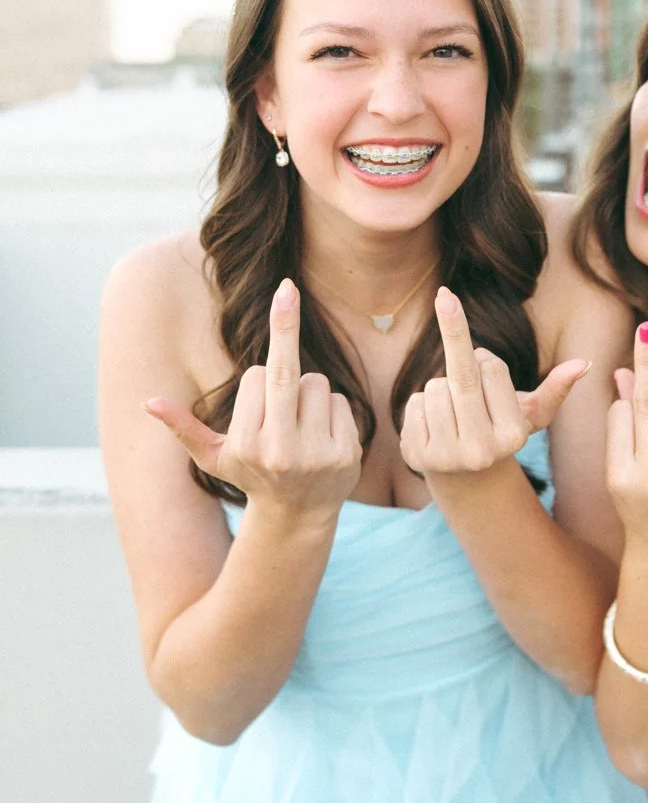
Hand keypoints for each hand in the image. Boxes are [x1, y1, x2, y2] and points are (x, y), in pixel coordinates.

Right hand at [144, 278, 362, 516]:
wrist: (297, 516)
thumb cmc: (250, 475)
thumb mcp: (212, 458)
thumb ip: (182, 428)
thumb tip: (145, 403)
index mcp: (246, 446)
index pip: (257, 378)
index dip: (258, 382)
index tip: (257, 402)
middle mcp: (281, 452)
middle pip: (285, 372)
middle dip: (284, 323)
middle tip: (286, 286)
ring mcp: (317, 454)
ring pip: (316, 384)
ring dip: (309, 393)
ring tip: (300, 425)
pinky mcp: (347, 455)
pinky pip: (341, 402)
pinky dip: (332, 410)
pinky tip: (323, 436)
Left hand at [399, 286, 589, 475]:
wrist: (466, 477)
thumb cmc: (500, 430)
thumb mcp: (531, 414)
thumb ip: (556, 389)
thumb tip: (583, 363)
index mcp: (513, 436)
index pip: (492, 368)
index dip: (485, 359)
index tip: (486, 368)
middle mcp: (481, 451)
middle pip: (462, 375)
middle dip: (454, 333)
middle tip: (445, 297)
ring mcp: (446, 457)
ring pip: (434, 388)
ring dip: (441, 388)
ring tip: (454, 411)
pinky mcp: (416, 457)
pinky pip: (413, 404)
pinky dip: (421, 405)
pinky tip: (435, 425)